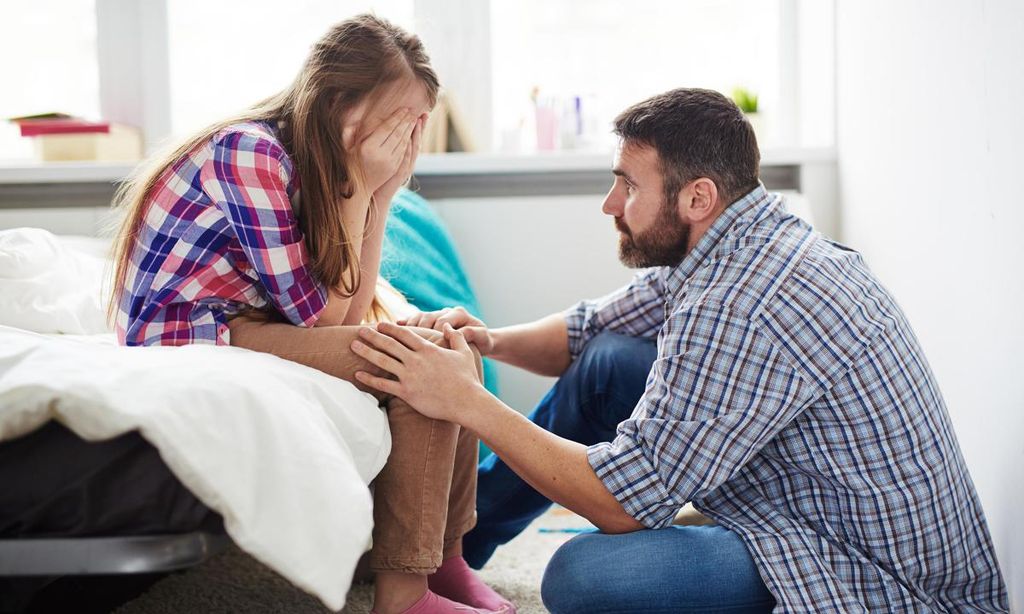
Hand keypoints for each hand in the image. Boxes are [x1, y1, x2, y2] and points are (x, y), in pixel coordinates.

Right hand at [345, 108, 416, 194]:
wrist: (357, 188)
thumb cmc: (349, 163)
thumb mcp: (345, 147)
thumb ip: (349, 132)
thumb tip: (352, 116)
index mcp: (368, 148)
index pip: (386, 129)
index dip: (396, 118)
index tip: (403, 109)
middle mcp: (380, 155)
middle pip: (396, 134)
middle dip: (405, 122)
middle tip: (412, 111)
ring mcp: (389, 163)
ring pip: (402, 143)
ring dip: (409, 130)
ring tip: (413, 120)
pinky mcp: (394, 169)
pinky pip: (403, 152)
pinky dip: (408, 142)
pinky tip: (410, 134)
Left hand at [352, 321, 484, 422]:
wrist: (467, 401)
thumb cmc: (467, 378)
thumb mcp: (464, 352)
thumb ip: (455, 336)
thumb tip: (447, 325)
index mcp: (428, 349)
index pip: (405, 334)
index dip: (390, 328)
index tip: (380, 324)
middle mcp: (416, 360)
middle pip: (389, 344)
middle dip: (373, 336)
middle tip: (360, 330)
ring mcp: (410, 376)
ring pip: (383, 361)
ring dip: (366, 352)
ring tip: (353, 345)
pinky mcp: (407, 392)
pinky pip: (383, 384)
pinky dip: (369, 380)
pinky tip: (357, 375)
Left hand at [373, 114, 424, 205]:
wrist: (378, 194)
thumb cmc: (379, 174)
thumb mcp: (385, 156)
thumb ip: (387, 144)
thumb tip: (386, 129)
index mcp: (405, 155)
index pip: (413, 137)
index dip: (418, 126)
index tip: (421, 113)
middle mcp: (408, 160)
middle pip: (417, 140)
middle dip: (421, 127)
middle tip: (425, 113)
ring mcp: (405, 167)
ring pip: (413, 149)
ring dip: (416, 135)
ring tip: (418, 122)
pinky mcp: (400, 173)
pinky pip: (406, 159)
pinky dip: (408, 150)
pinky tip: (410, 140)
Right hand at [398, 306, 494, 355]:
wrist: (479, 341)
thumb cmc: (482, 342)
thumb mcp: (483, 338)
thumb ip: (474, 333)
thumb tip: (462, 332)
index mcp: (459, 313)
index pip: (442, 321)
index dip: (435, 333)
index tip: (431, 348)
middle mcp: (446, 311)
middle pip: (427, 318)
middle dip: (419, 330)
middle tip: (411, 345)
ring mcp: (436, 315)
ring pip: (418, 318)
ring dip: (409, 327)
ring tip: (399, 338)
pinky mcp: (429, 322)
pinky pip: (414, 321)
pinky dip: (404, 325)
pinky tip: (393, 332)